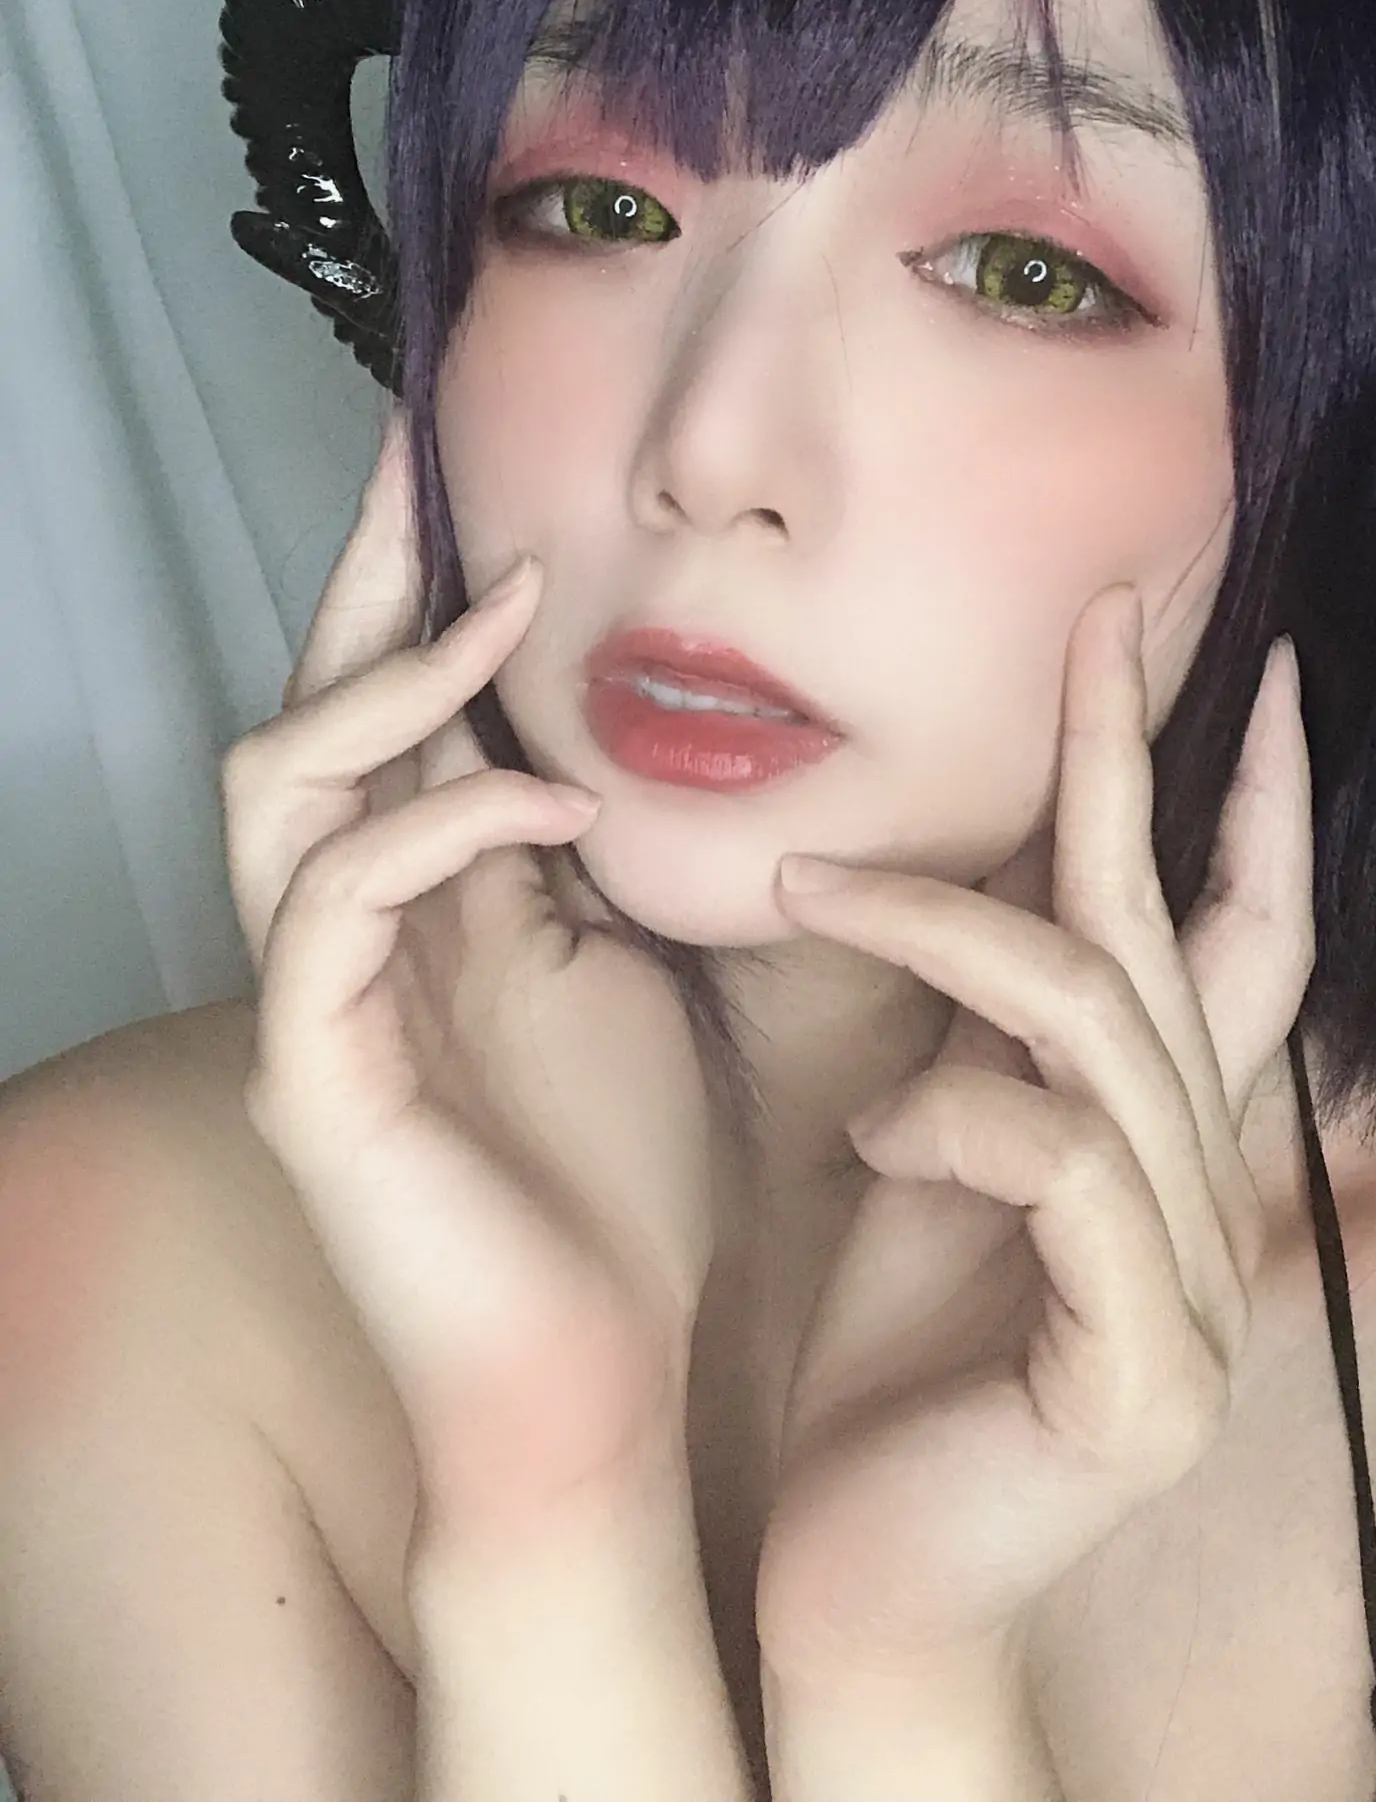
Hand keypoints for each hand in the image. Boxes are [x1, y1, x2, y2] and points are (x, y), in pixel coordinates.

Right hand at [221, 412, 717, 1545]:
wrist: (603, 1385)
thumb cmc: (625, 1184)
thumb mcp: (627, 973)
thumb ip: (586, 858)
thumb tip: (608, 735)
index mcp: (418, 912)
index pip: (383, 716)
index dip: (410, 589)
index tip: (466, 465)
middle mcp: (340, 942)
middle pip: (302, 714)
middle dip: (360, 581)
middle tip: (426, 458)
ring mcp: (313, 1008)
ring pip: (280, 788)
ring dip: (393, 685)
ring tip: (507, 606)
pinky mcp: (314, 1081)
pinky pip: (336, 905)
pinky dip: (442, 829)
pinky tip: (562, 811)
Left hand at [753, 586, 1313, 1683]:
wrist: (864, 1580)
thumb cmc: (887, 1352)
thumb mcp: (938, 1147)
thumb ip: (988, 1032)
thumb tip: (966, 865)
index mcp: (1163, 1139)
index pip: (1247, 938)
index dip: (1263, 800)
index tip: (1262, 662)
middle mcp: (1211, 1195)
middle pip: (1181, 935)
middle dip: (1131, 763)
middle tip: (1088, 623)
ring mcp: (1198, 1290)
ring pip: (1098, 1020)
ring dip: (946, 929)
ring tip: (811, 881)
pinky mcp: (1144, 1377)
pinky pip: (1058, 1163)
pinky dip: (952, 1120)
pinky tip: (874, 1142)